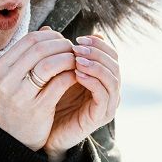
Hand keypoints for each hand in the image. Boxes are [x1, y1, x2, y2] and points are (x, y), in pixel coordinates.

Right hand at [0, 27, 80, 151]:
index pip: (30, 39)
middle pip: (40, 48)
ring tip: (77, 63)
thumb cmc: (16, 105)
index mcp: (0, 67)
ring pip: (50, 64)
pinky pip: (60, 84)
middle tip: (74, 51)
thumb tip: (47, 29)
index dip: (51, 37)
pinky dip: (72, 76)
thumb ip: (27, 55)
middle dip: (62, 46)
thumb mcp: (13, 79)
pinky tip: (78, 77)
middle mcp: (7, 79)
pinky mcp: (37, 108)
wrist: (11, 141)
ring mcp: (21, 94)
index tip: (62, 42)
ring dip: (68, 59)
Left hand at [43, 33, 120, 160]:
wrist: (46, 133)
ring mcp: (108, 103)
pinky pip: (104, 94)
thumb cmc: (50, 100)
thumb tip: (47, 28)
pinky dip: (93, 81)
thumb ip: (55, 53)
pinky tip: (78, 74)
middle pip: (115, 63)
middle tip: (78, 46)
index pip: (110, 54)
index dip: (98, 44)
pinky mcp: (101, 116)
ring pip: (113, 78)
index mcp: (102, 77)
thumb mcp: (54, 72)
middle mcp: (109, 89)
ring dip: (96, 64)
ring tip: (77, 58)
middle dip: (97, 52)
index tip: (79, 38)